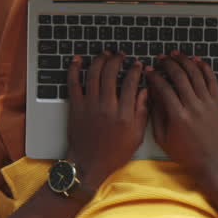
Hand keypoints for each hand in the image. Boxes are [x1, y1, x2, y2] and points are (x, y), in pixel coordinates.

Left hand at [66, 51, 148, 189]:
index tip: (137, 64)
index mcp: (124, 114)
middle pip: (111, 74)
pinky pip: (73, 84)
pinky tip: (77, 60)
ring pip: (94, 75)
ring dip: (99, 60)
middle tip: (120, 55)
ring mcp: (89, 106)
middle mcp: (107, 107)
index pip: (130, 83)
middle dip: (117, 60)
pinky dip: (74, 69)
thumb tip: (145, 91)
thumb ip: (142, 112)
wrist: (89, 164)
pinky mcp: (76, 108)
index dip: (134, 70)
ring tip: (105, 54)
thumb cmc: (114, 153)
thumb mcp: (136, 136)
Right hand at [145, 52, 217, 178]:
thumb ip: (156, 115)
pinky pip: (211, 80)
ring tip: (175, 54)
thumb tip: (151, 94)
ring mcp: (207, 103)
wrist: (211, 161)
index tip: (148, 71)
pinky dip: (204, 67)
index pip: (163, 88)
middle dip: (167, 64)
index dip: (154, 76)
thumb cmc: (184, 153)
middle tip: (160, 59)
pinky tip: (196, 60)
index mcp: (178, 116)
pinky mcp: (217, 103)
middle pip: (180, 76)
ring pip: (196, 74)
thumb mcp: (162, 138)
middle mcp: (194, 107)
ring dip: (184, 61)